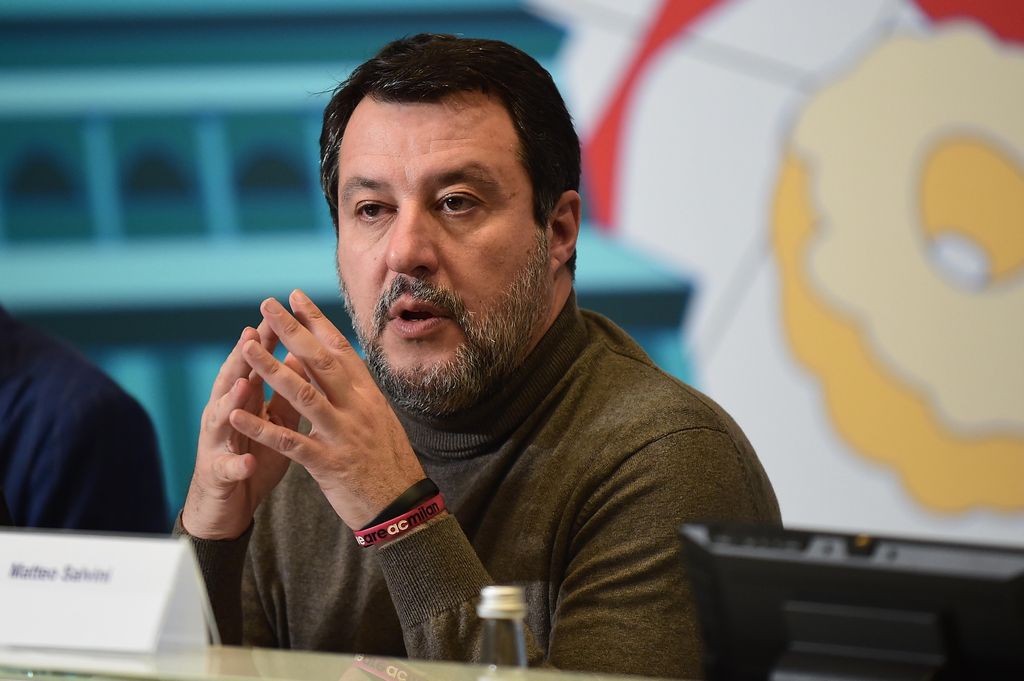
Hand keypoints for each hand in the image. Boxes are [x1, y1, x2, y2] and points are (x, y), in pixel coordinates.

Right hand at [182, 322, 298, 539]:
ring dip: (232, 402)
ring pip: (222, 419)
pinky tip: (247, 460)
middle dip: (241, 358)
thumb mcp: (273, 420)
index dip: (266, 339)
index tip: (281, 312)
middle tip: (251, 334)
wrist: (226, 506)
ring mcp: (217, 444)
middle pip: (232, 381)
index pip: (254, 363)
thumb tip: (301, 356)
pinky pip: (229, 469)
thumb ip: (284, 391)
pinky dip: (237, 464)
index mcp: (242, 401)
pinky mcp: (218, 475)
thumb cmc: (252, 453)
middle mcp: (224, 416)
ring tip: (243, 387)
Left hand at [229, 289, 425, 529]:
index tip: (296, 297)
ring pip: (303, 395)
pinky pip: (290, 441)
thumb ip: (356, 393)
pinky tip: (236, 414)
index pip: (340, 349)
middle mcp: (357, 409)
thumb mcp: (379, 420)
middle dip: (292, 330)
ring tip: (247, 348)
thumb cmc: (389, 463)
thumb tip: (336, 364)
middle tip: (267, 305)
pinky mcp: (328, 464)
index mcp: (368, 396)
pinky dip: (262, 427)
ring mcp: (343, 435)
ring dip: (271, 369)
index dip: (317, 322)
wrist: (404, 507)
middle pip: (320, 362)